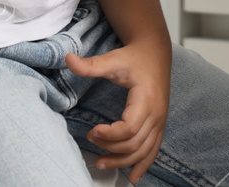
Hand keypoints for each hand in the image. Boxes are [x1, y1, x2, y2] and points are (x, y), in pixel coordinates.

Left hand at [66, 40, 170, 182]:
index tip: (91, 131)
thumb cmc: (134, 58)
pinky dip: (143, 164)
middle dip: (110, 148)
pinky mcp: (159, 125)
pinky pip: (153, 150)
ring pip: (144, 152)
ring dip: (123, 162)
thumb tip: (68, 59)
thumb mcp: (113, 59)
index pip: (129, 128)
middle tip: (90, 139)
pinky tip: (133, 177)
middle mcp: (156, 113)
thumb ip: (91, 64)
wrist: (155, 53)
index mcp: (146, 99)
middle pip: (134, 144)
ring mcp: (160, 121)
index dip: (109, 135)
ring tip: (101, 164)